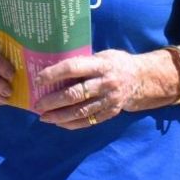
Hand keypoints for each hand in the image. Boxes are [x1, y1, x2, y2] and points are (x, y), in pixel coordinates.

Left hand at [32, 49, 146, 128]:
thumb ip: (82, 61)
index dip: (53, 74)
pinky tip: (59, 123)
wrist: (142, 78)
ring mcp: (109, 100)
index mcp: (101, 65)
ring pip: (81, 111)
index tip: (37, 80)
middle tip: (37, 105)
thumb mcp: (101, 55)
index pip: (73, 68)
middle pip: (75, 94)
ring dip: (59, 116)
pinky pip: (89, 121)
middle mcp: (106, 83)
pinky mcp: (111, 112)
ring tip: (43, 117)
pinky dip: (72, 124)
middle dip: (53, 101)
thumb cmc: (114, 63)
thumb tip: (51, 66)